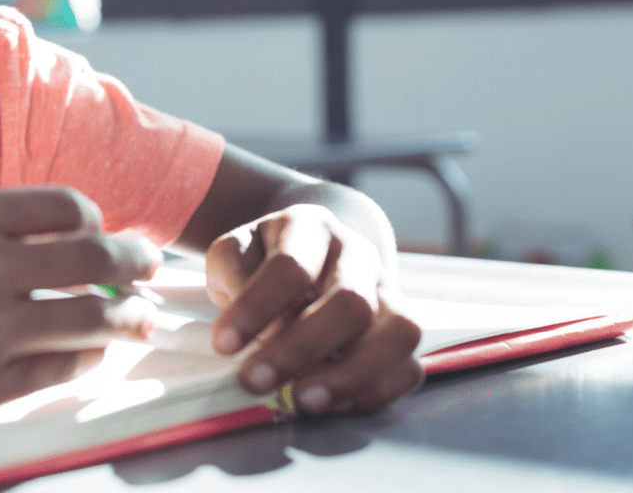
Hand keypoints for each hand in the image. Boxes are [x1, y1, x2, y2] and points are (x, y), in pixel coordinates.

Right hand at [0, 171, 160, 421]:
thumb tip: (29, 207)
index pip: (68, 210)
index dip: (96, 222)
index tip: (104, 234)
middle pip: (95, 261)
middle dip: (134, 264)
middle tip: (148, 272)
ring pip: (88, 320)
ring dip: (126, 319)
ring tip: (140, 321)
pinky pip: (59, 371)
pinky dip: (88, 361)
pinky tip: (95, 355)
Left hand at [205, 204, 420, 414]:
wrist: (309, 250)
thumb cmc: (263, 260)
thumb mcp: (235, 253)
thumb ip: (233, 277)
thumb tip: (249, 329)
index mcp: (311, 227)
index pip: (291, 267)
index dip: (256, 309)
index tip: (223, 345)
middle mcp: (359, 255)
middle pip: (350, 302)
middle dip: (300, 349)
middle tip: (255, 381)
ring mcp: (389, 292)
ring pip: (398, 333)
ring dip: (348, 375)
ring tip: (301, 400)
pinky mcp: (401, 331)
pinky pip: (408, 367)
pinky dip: (371, 393)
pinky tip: (329, 404)